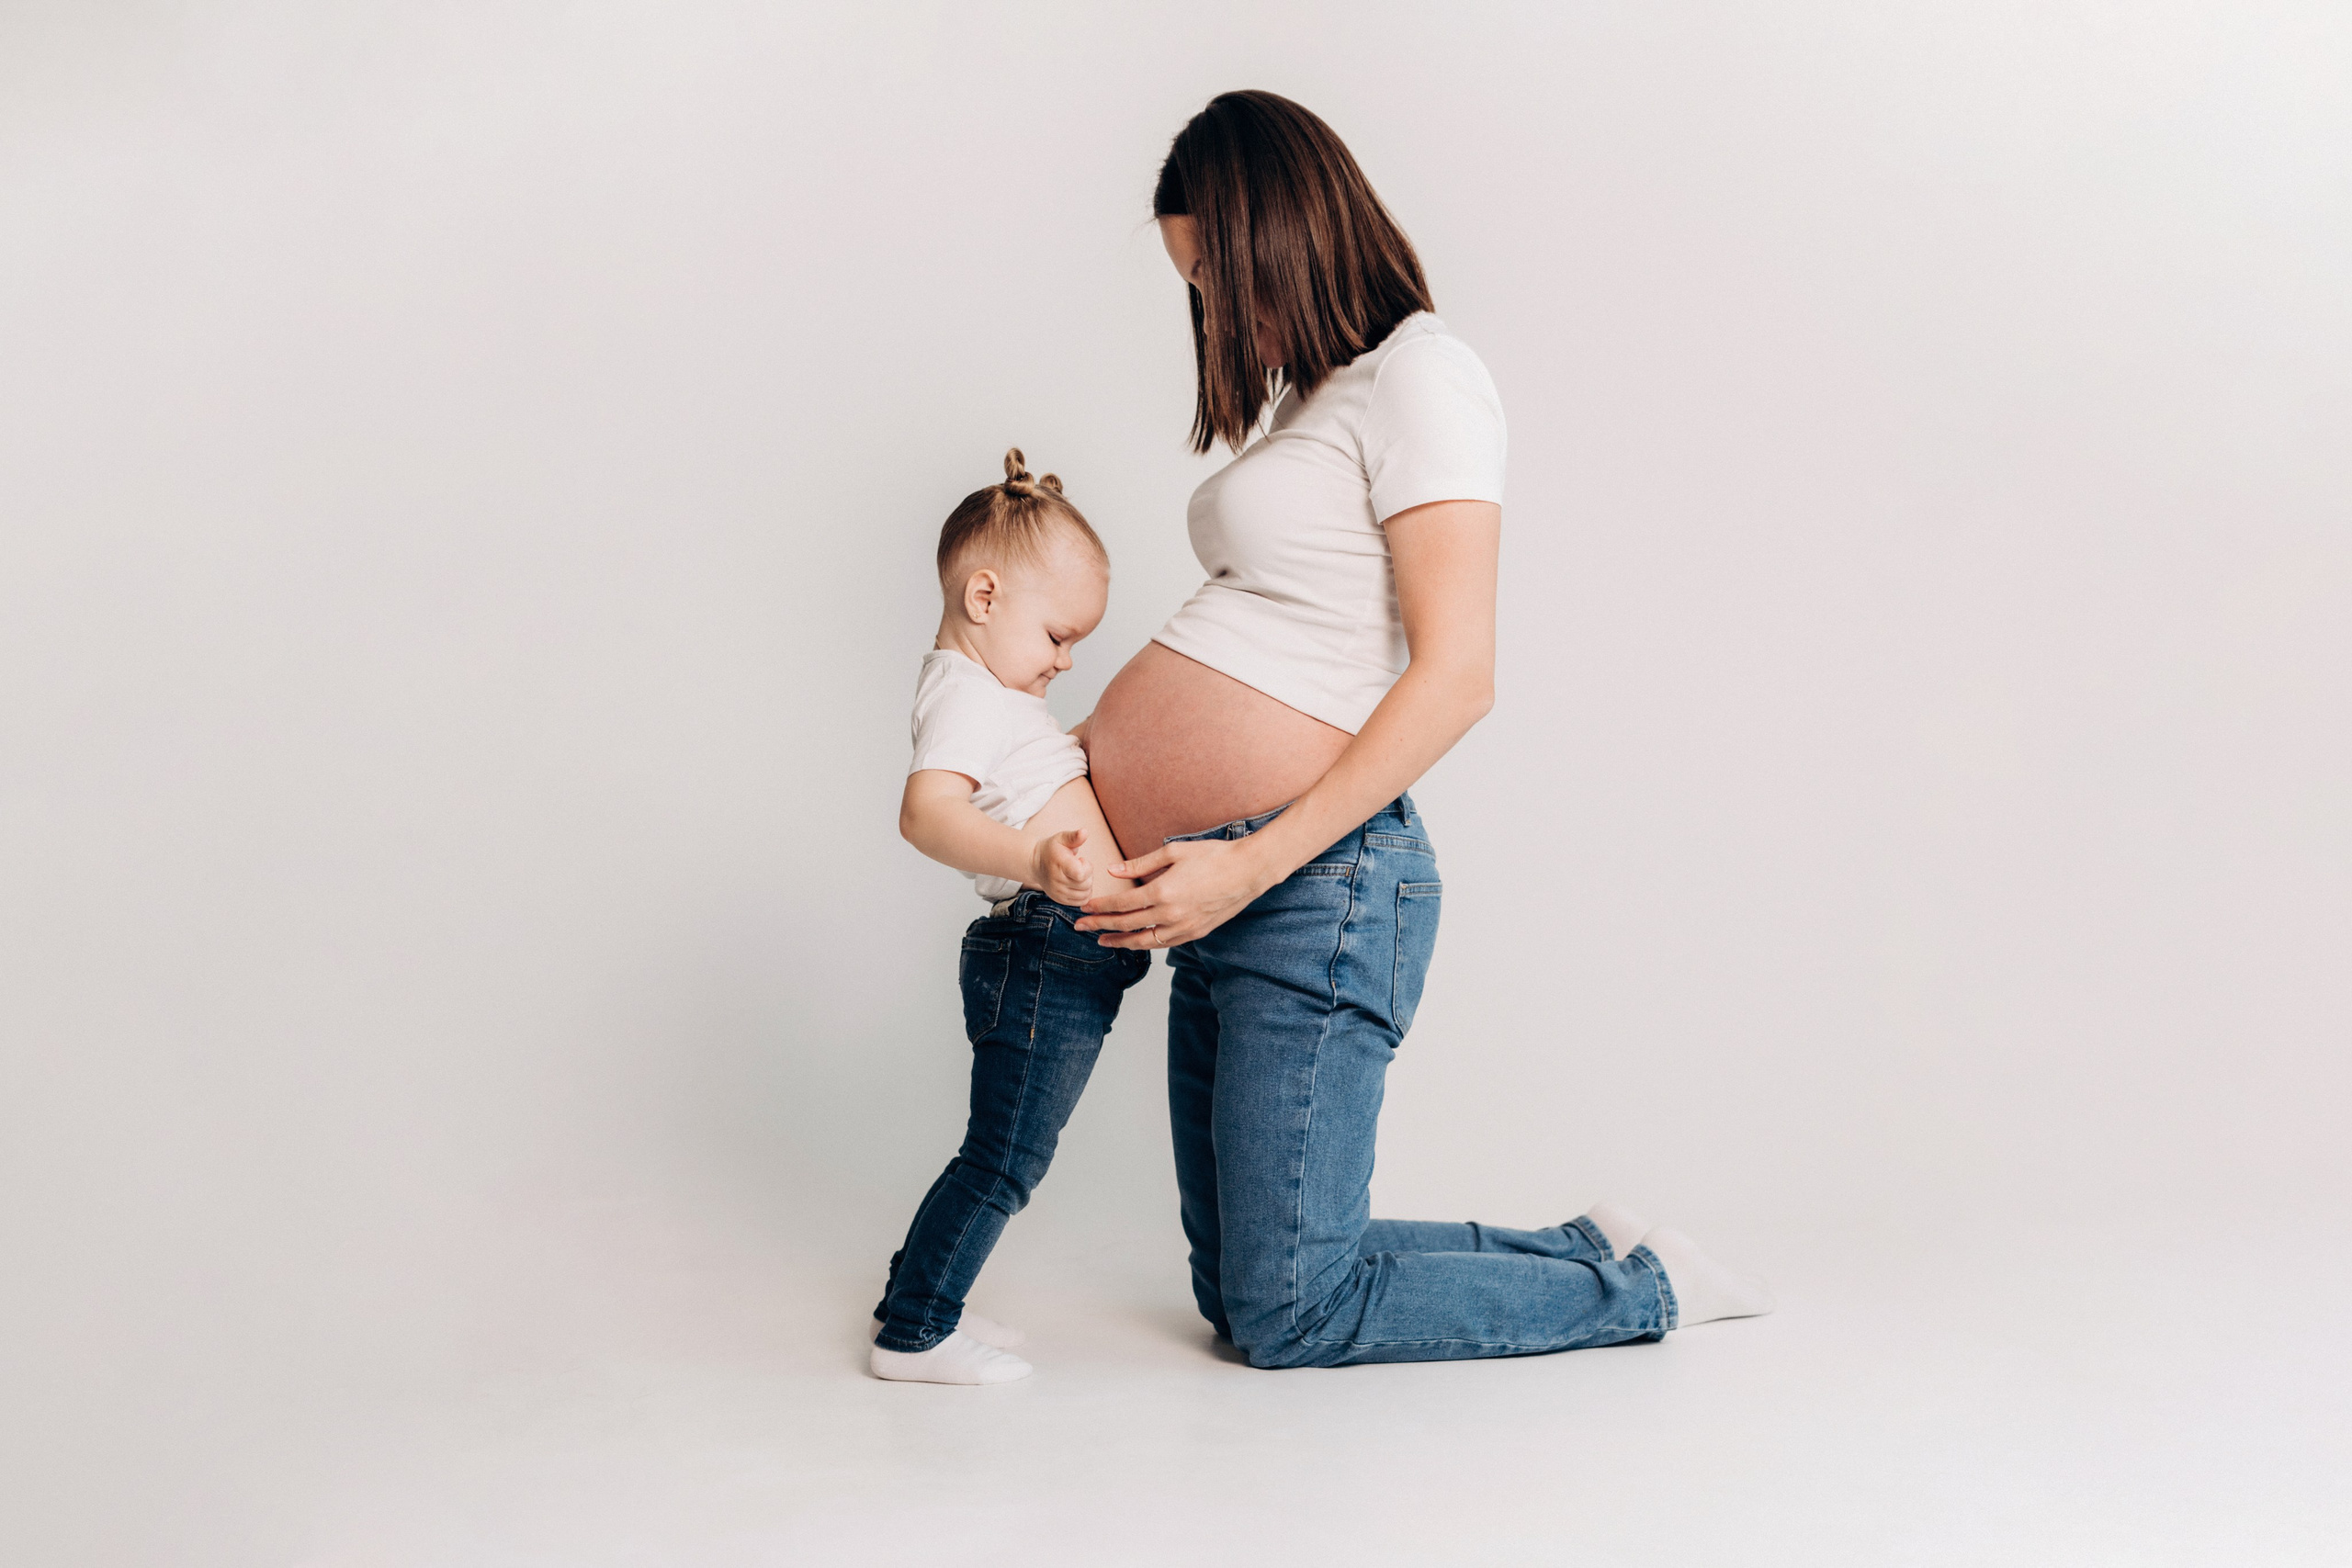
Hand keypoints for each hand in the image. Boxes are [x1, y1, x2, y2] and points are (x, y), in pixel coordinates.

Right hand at [1030, 828, 1093, 903]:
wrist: (1036, 863)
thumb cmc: (1052, 849)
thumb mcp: (1061, 838)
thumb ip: (1074, 836)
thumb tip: (1085, 831)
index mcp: (1059, 865)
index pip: (1081, 874)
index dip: (1087, 867)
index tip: (1081, 860)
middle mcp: (1057, 881)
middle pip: (1085, 884)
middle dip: (1088, 875)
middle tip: (1079, 867)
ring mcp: (1058, 892)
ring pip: (1085, 894)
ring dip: (1087, 884)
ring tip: (1078, 875)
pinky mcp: (1059, 899)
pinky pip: (1081, 901)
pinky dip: (1084, 894)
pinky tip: (1078, 883)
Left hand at [1076, 837, 1278, 948]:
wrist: (1248, 871)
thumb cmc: (1214, 856)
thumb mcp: (1173, 852)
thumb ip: (1140, 864)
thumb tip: (1112, 870)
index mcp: (1162, 892)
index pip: (1122, 904)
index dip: (1100, 907)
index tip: (1085, 907)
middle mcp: (1171, 914)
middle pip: (1127, 925)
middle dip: (1100, 926)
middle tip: (1081, 926)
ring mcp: (1184, 927)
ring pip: (1144, 941)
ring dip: (1121, 942)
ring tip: (1103, 941)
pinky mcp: (1196, 933)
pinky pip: (1164, 943)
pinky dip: (1146, 944)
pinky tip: (1136, 941)